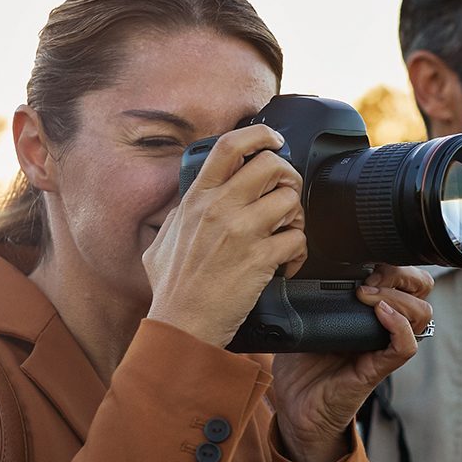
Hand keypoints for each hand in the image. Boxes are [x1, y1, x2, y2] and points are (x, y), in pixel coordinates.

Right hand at [145, 125, 307, 346]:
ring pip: (290, 200)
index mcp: (196, 199)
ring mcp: (240, 232)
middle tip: (286, 195)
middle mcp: (219, 208)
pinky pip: (297, 239)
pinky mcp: (260, 259)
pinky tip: (287, 263)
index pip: (230, 146)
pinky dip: (299, 252)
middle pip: (271, 165)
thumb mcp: (162, 241)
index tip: (274, 141)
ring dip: (296, 216)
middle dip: (288, 177)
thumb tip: (189, 202)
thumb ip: (179, 215)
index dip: (259, 135)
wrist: (182, 326)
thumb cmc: (172, 289)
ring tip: (286, 232)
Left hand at [269, 265, 433, 461]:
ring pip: (421, 314)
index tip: (366, 263)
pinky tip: (380, 314)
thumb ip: (313, 294)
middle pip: (422, 290)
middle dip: (401, 275)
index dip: (395, 264)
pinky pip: (405, 347)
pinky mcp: (377, 370)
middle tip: (371, 278)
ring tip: (369, 296)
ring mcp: (383, 348)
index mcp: (371, 312)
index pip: (405, 278)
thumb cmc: (301, 366)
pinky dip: (399, 326)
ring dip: (397, 297)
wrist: (295, 409)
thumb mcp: (304, 319)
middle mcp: (384, 328)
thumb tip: (306, 267)